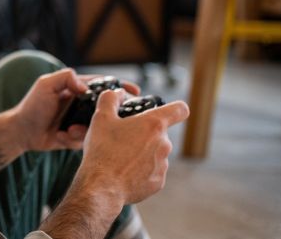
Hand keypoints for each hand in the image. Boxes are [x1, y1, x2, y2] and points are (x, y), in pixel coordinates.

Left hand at [9, 69, 140, 152]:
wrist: (21, 132)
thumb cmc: (32, 105)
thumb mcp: (46, 85)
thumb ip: (65, 78)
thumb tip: (86, 87)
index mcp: (78, 88)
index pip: (104, 85)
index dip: (120, 87)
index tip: (135, 91)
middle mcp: (82, 104)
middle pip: (107, 107)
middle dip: (115, 113)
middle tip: (119, 119)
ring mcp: (81, 121)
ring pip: (99, 126)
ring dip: (87, 129)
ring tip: (69, 130)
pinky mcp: (77, 137)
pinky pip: (87, 140)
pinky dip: (74, 138)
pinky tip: (60, 136)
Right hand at [76, 89, 189, 204]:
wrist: (102, 186)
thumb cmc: (103, 150)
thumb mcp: (101, 118)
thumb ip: (110, 99)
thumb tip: (117, 94)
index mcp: (154, 124)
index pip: (180, 109)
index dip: (175, 108)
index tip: (166, 111)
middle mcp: (164, 144)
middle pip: (159, 133)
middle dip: (144, 134)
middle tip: (122, 139)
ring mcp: (163, 165)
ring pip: (155, 153)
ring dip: (142, 152)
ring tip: (120, 158)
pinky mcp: (158, 182)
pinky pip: (152, 171)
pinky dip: (141, 170)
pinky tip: (124, 172)